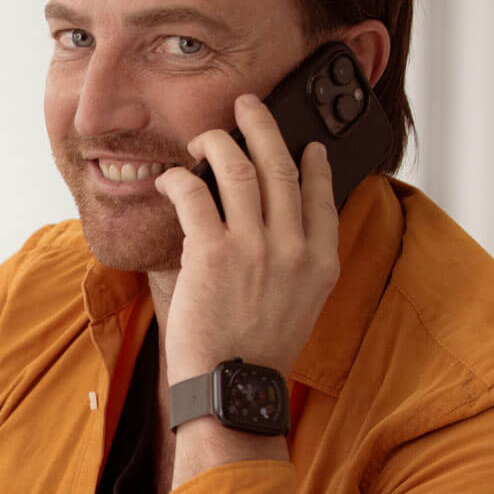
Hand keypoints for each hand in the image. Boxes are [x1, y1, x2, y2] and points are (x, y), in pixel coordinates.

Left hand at [153, 92, 339, 383]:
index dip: (313, 164)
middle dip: (262, 127)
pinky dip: (178, 180)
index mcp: (321, 263)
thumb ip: (290, 266)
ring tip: (205, 137)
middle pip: (282, 167)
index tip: (307, 146)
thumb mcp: (295, 308)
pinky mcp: (214, 253)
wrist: (233, 388)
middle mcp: (294, 248)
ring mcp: (256, 248)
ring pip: (239, 170)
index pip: (323, 196)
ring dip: (218, 143)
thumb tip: (270, 232)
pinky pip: (195, 195)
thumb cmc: (253, 354)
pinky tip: (170, 178)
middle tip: (248, 106)